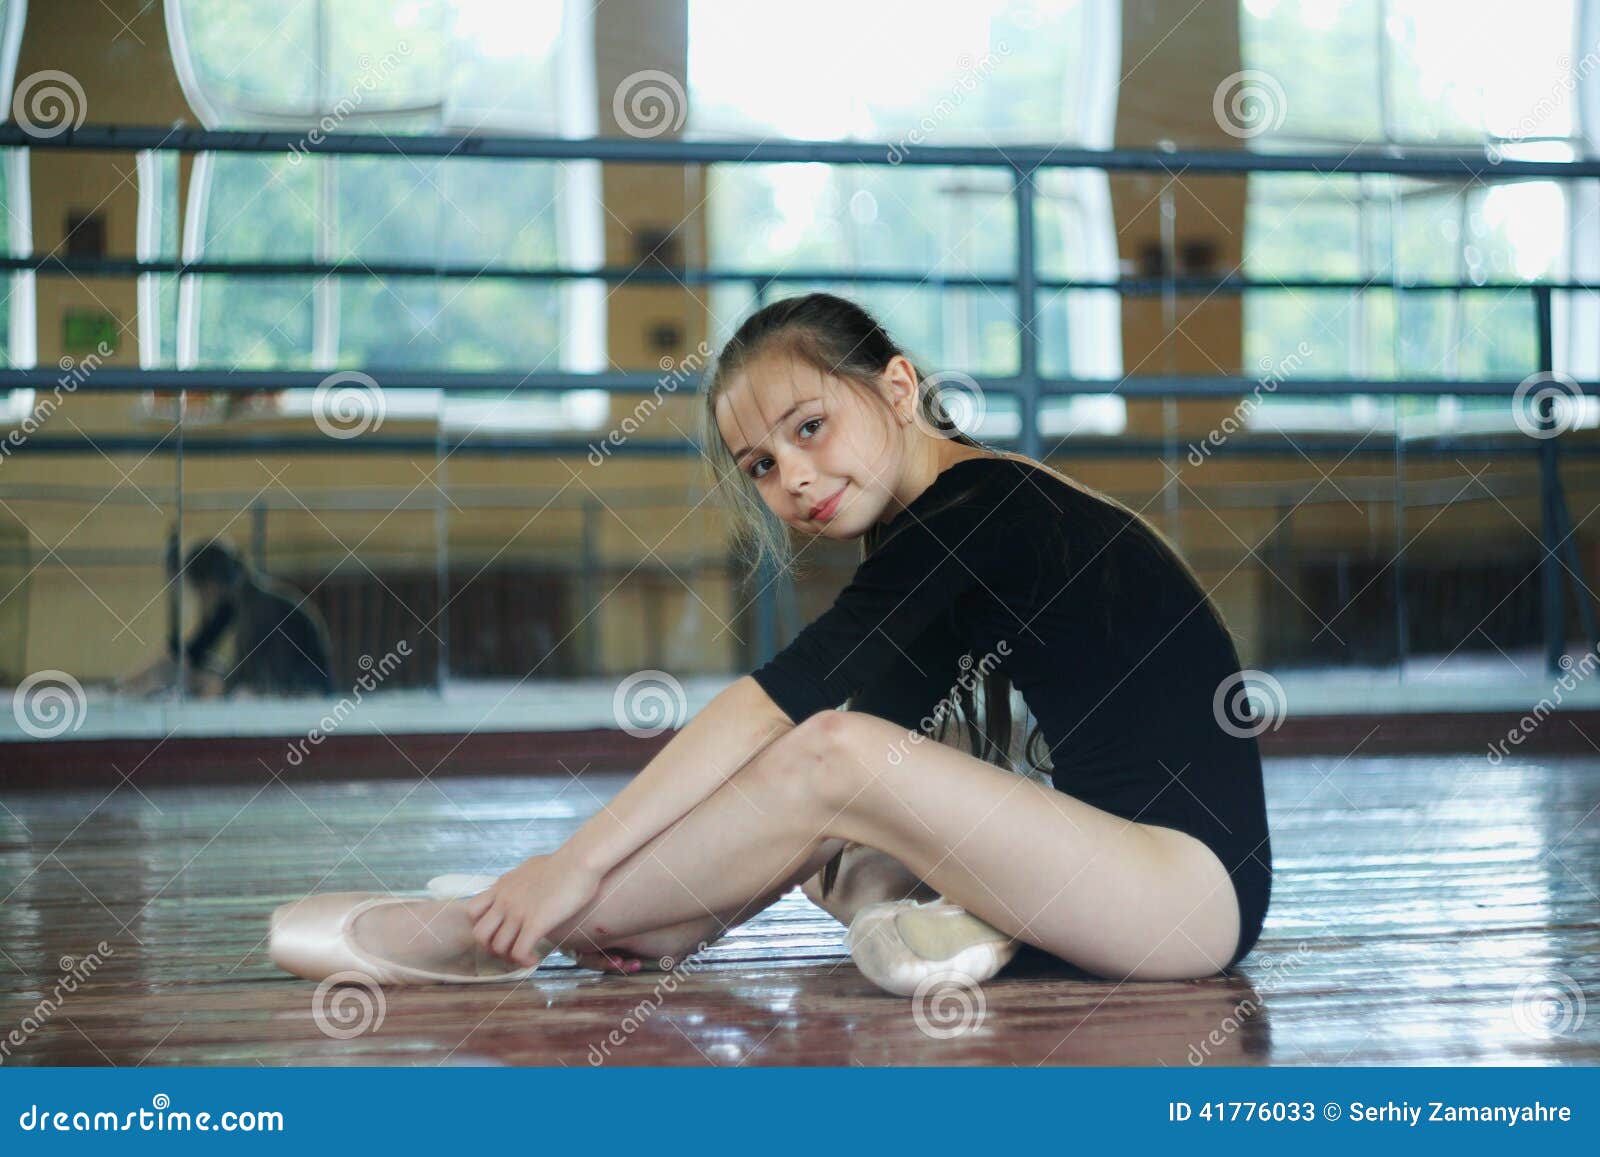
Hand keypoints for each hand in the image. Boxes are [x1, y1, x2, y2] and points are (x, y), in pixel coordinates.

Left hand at [464, 852, 601, 967]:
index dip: (482, 926)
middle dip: (491, 947)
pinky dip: (524, 960)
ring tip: (525, 955)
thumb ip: (518, 881)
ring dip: (510, 957)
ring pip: (498, 947)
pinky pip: (519, 952)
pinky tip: (534, 958)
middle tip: (508, 948)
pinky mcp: (536, 923)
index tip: (498, 931)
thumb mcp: (529, 868)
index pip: (472, 912)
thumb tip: (522, 887)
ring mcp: (518, 912)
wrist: (579, 860)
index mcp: (501, 886)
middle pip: (479, 935)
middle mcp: (504, 900)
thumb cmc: (562, 862)